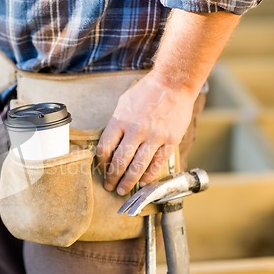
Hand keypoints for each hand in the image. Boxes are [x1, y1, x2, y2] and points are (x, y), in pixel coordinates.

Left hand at [96, 70, 197, 195]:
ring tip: (123, 190)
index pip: (105, 148)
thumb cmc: (146, 92)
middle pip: (119, 162)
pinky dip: (149, 176)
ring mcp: (154, 137)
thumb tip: (109, 145)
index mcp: (120, 121)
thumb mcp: (123, 104)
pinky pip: (157, 164)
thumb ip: (116, 124)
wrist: (173, 83)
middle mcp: (135, 131)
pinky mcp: (170, 140)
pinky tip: (144, 182)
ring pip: (138, 167)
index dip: (101, 163)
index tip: (101, 169)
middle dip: (112, 178)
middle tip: (110, 187)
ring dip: (129, 182)